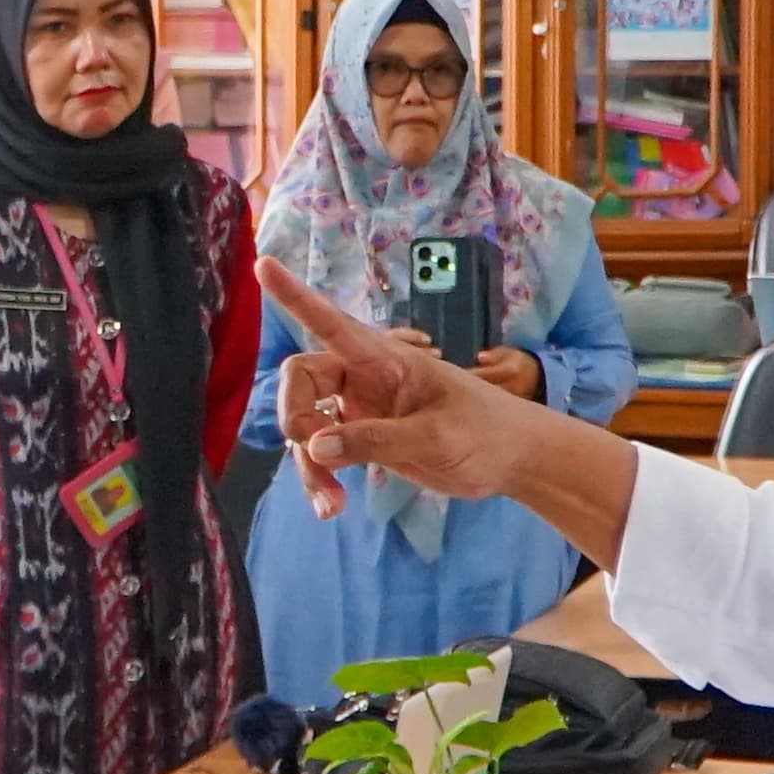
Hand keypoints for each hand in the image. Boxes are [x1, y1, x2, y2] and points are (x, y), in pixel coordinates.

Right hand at [264, 260, 540, 517]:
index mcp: (384, 358)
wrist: (510, 460)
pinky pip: (321, 454)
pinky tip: (331, 507)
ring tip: (332, 507)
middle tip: (316, 458)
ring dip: (308, 465)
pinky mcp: (361, 439)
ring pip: (306, 425)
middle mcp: (363, 377)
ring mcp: (359, 409)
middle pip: (300, 381)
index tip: (263, 265)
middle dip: (297, 419)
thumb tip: (313, 446)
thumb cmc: (485, 431)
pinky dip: (319, 479)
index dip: (295, 296)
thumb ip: (376, 439)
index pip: (330, 322)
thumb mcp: (435, 437)